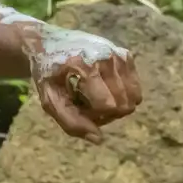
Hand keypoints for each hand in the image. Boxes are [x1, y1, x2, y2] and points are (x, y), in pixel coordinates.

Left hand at [13, 17, 141, 143]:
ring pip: (134, 97)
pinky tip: (105, 88)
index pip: (108, 106)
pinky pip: (135, 86)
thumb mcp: (50, 99)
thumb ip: (70, 121)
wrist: (48, 43)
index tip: (79, 109)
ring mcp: (117, 54)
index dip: (96, 116)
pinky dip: (123, 94)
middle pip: (124, 104)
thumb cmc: (47, 74)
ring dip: (118, 105)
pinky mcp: (124, 54)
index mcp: (85, 66)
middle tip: (87, 105)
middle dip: (108, 114)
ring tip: (97, 98)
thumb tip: (99, 139)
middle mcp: (106, 56)